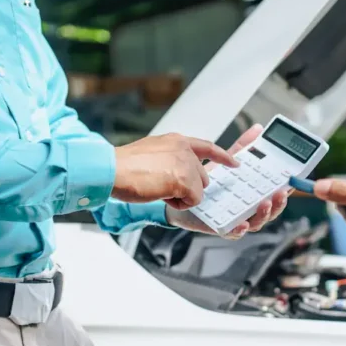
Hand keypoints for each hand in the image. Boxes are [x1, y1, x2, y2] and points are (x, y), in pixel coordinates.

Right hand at [112, 133, 237, 209]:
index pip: (207, 147)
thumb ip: (169, 158)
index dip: (222, 156)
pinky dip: (178, 204)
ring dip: (180, 196)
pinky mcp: (185, 180)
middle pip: (202, 177)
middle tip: (161, 185)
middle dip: (187, 187)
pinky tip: (161, 194)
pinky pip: (193, 201)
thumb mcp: (152, 153)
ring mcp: (186, 163)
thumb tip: (174, 172)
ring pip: (198, 190)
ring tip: (158, 187)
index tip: (235, 162)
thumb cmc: (123, 166)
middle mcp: (184, 149)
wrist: (111, 169)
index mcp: (176, 140)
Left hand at [166, 124, 290, 239]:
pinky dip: (239, 229)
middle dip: (278, 203)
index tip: (290, 182)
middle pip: (270, 211)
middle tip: (280, 193)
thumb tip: (257, 130)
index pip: (273, 194)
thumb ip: (242, 148)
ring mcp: (235, 220)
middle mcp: (246, 209)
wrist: (180, 192)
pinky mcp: (220, 228)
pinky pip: (233, 232)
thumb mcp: (226, 162)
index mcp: (251, 195)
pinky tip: (242, 223)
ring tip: (265, 203)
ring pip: (256, 223)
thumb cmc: (207, 182)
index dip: (284, 190)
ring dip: (264, 214)